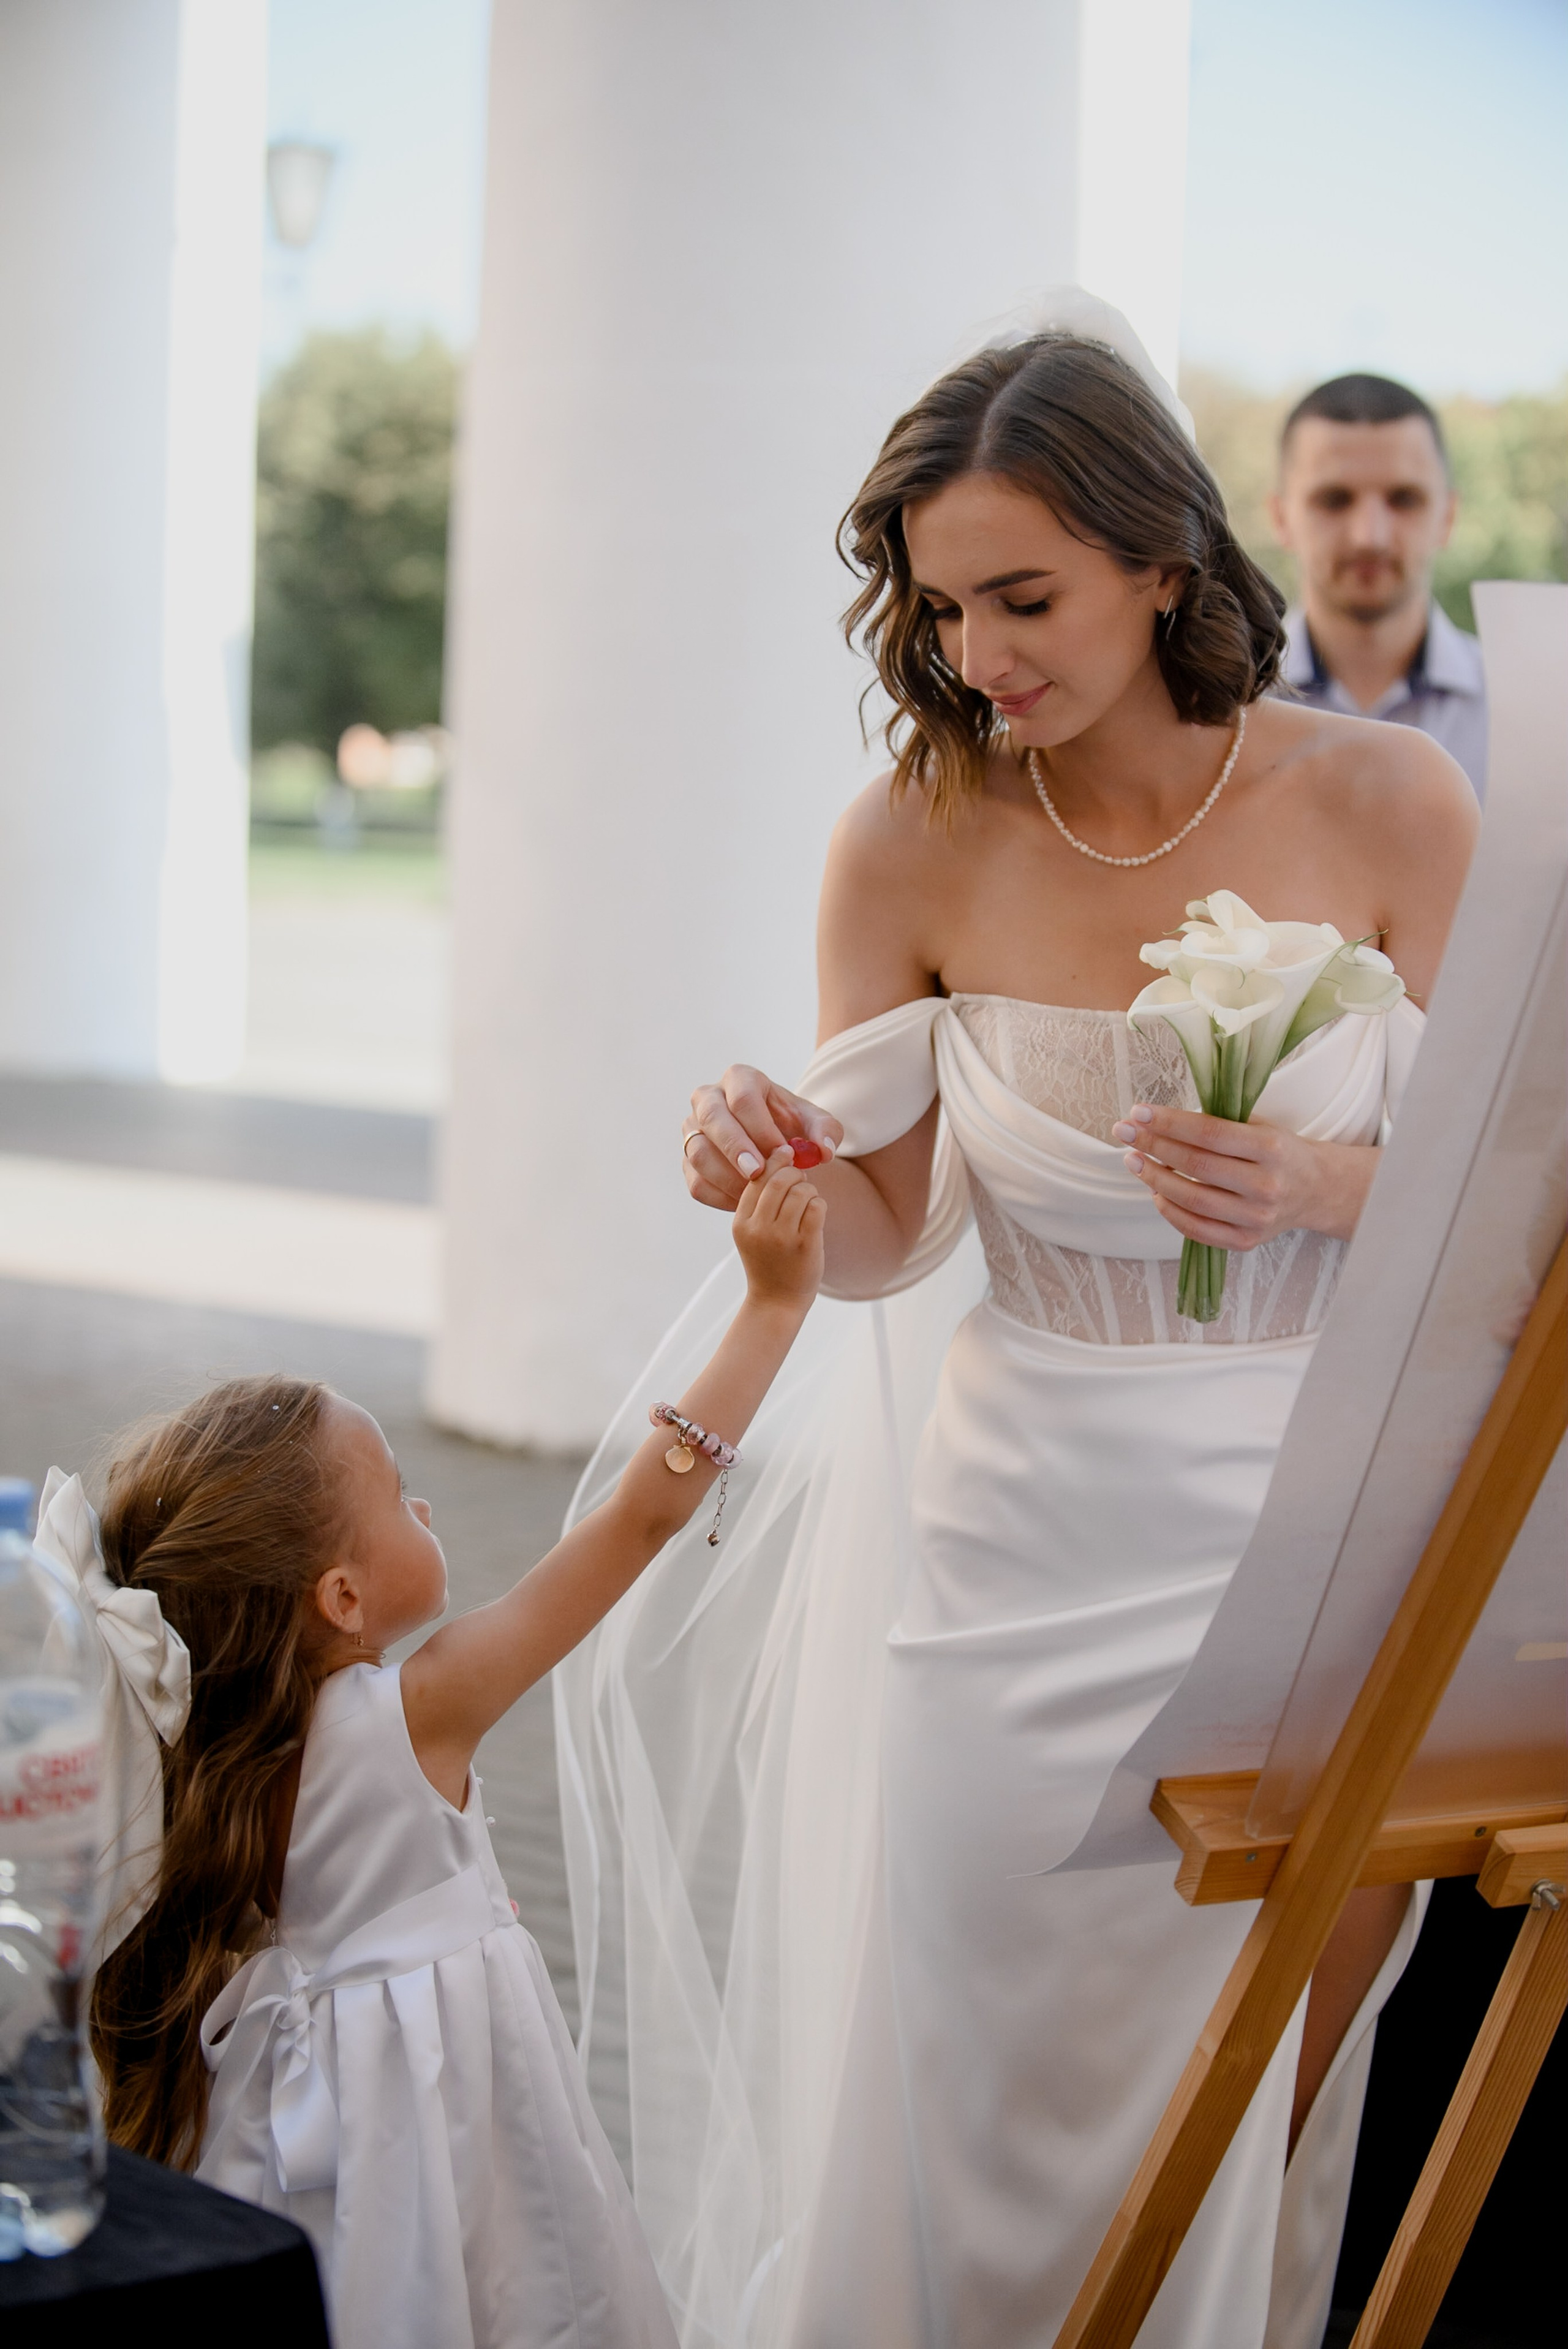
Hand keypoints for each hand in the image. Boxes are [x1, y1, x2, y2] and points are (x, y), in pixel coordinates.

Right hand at [684, 1066, 842, 1208]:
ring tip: (757, 1192)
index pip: (742, 1098)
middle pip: (711, 1118)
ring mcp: (693, 1129)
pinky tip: (746, 1202)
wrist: (774, 1143)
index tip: (782, 1152)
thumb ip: (826, 1131)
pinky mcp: (688, 1160)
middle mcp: (708, 1098)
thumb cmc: (793, 1125)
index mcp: (740, 1079)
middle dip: (735, 1148)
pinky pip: (696, 1181)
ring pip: (698, 1152)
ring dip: (727, 1176)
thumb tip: (824, 1150)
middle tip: (757, 1173)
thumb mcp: (815, 1123)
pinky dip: (721, 1196)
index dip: (760, 1127)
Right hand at [731, 1148, 825, 1308]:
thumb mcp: (752, 1232)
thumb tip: (782, 1160)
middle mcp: (758, 1229)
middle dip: (795, 1173)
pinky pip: (817, 1206)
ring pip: (801, 1191)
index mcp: (741, 1222)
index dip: (774, 1161)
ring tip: (809, 1201)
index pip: (756, 1179)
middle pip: (779, 1180)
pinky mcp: (805, 1245)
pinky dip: (820, 1204)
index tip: (786, 1153)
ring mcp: (782, 1238)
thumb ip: (760, 1202)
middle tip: (801, 1178)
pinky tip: (816, 1212)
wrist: (776, 1302)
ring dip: (810, 1190)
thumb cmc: (768, 1262)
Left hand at [1111, 1104, 1376, 1249]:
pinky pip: (1196, 1229)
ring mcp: (1256, 1218)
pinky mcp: (1246, 1242)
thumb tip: (1157, 1120)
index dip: (1169, 1123)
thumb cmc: (1278, 1152)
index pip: (1208, 1133)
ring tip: (1135, 1160)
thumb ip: (1217, 1123)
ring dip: (1154, 1178)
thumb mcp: (1259, 1127)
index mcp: (1270, 1149)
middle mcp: (1265, 1185)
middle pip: (1196, 1165)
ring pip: (1191, 1199)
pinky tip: (1157, 1192)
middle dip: (1153, 1146)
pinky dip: (1170, 1211)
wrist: (1314, 1189)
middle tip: (1124, 1132)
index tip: (1138, 1113)